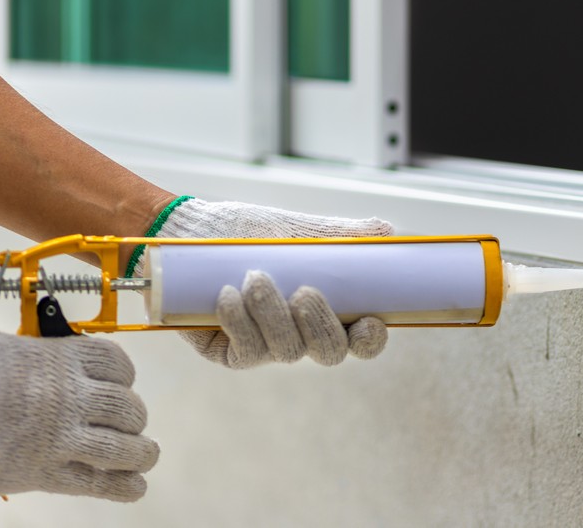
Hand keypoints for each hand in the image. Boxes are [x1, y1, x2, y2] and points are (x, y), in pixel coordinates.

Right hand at [0, 332, 157, 501]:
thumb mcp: (5, 349)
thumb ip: (39, 358)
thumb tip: (53, 361)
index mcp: (60, 360)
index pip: (118, 364)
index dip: (125, 377)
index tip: (120, 385)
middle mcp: (68, 397)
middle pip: (128, 408)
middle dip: (133, 417)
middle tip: (127, 426)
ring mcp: (58, 436)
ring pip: (123, 447)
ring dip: (141, 452)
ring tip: (145, 456)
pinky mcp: (42, 472)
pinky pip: (98, 483)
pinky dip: (124, 486)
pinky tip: (135, 487)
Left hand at [140, 198, 390, 366]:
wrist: (193, 231)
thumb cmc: (250, 231)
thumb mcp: (300, 229)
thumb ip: (344, 235)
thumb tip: (388, 232)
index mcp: (329, 309)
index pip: (362, 340)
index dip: (371, 340)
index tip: (369, 321)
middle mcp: (302, 334)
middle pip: (330, 354)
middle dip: (321, 327)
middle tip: (304, 293)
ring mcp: (268, 347)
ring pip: (286, 352)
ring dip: (274, 315)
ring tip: (255, 277)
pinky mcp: (231, 354)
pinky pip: (246, 351)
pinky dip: (240, 322)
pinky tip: (227, 295)